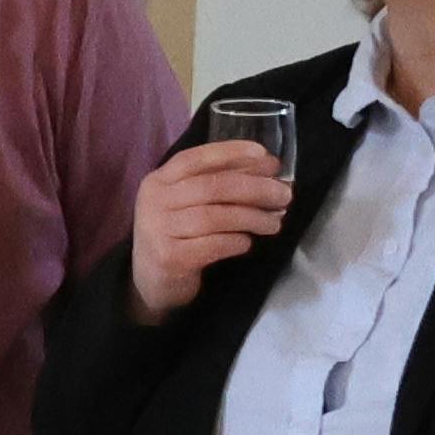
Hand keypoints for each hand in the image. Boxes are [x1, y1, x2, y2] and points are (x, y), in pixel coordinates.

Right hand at [129, 138, 292, 316]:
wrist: (150, 281)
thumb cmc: (178, 236)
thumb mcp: (188, 204)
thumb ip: (218, 184)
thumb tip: (267, 168)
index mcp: (160, 180)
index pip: (195, 158)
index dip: (230, 152)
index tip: (263, 155)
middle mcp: (154, 201)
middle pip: (212, 186)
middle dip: (254, 188)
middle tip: (283, 195)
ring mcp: (159, 230)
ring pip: (215, 216)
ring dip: (252, 218)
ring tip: (274, 223)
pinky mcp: (169, 258)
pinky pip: (213, 245)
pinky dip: (236, 242)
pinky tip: (247, 242)